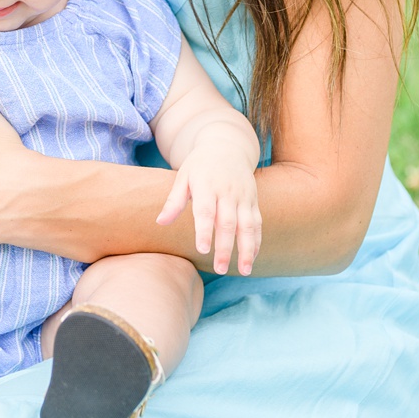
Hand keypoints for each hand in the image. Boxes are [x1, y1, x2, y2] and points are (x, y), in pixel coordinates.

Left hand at [158, 149, 262, 274]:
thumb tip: (160, 222)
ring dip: (247, 249)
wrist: (227, 147)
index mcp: (206, 186)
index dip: (205, 231)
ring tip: (245, 270)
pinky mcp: (253, 201)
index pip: (206, 212)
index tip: (202, 250)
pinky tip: (252, 257)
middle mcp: (227, 192)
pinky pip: (257, 223)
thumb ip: (174, 201)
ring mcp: (243, 197)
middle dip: (225, 248)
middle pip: (228, 223)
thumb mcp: (183, 177)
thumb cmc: (199, 165)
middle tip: (220, 269)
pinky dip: (256, 241)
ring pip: (248, 226)